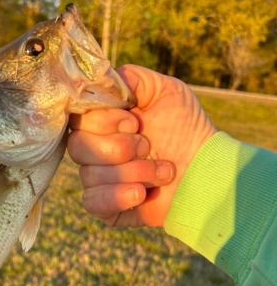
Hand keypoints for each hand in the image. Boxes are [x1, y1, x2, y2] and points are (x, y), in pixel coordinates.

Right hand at [68, 64, 215, 226]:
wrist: (206, 171)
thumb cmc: (187, 129)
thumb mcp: (165, 91)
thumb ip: (131, 78)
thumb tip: (99, 82)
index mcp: (103, 121)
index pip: (79, 118)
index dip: (104, 121)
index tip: (135, 122)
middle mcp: (95, 149)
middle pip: (79, 147)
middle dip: (121, 147)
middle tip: (149, 147)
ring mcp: (98, 179)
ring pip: (90, 174)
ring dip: (134, 172)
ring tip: (162, 172)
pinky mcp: (105, 207)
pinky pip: (92, 201)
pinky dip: (118, 196)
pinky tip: (141, 194)